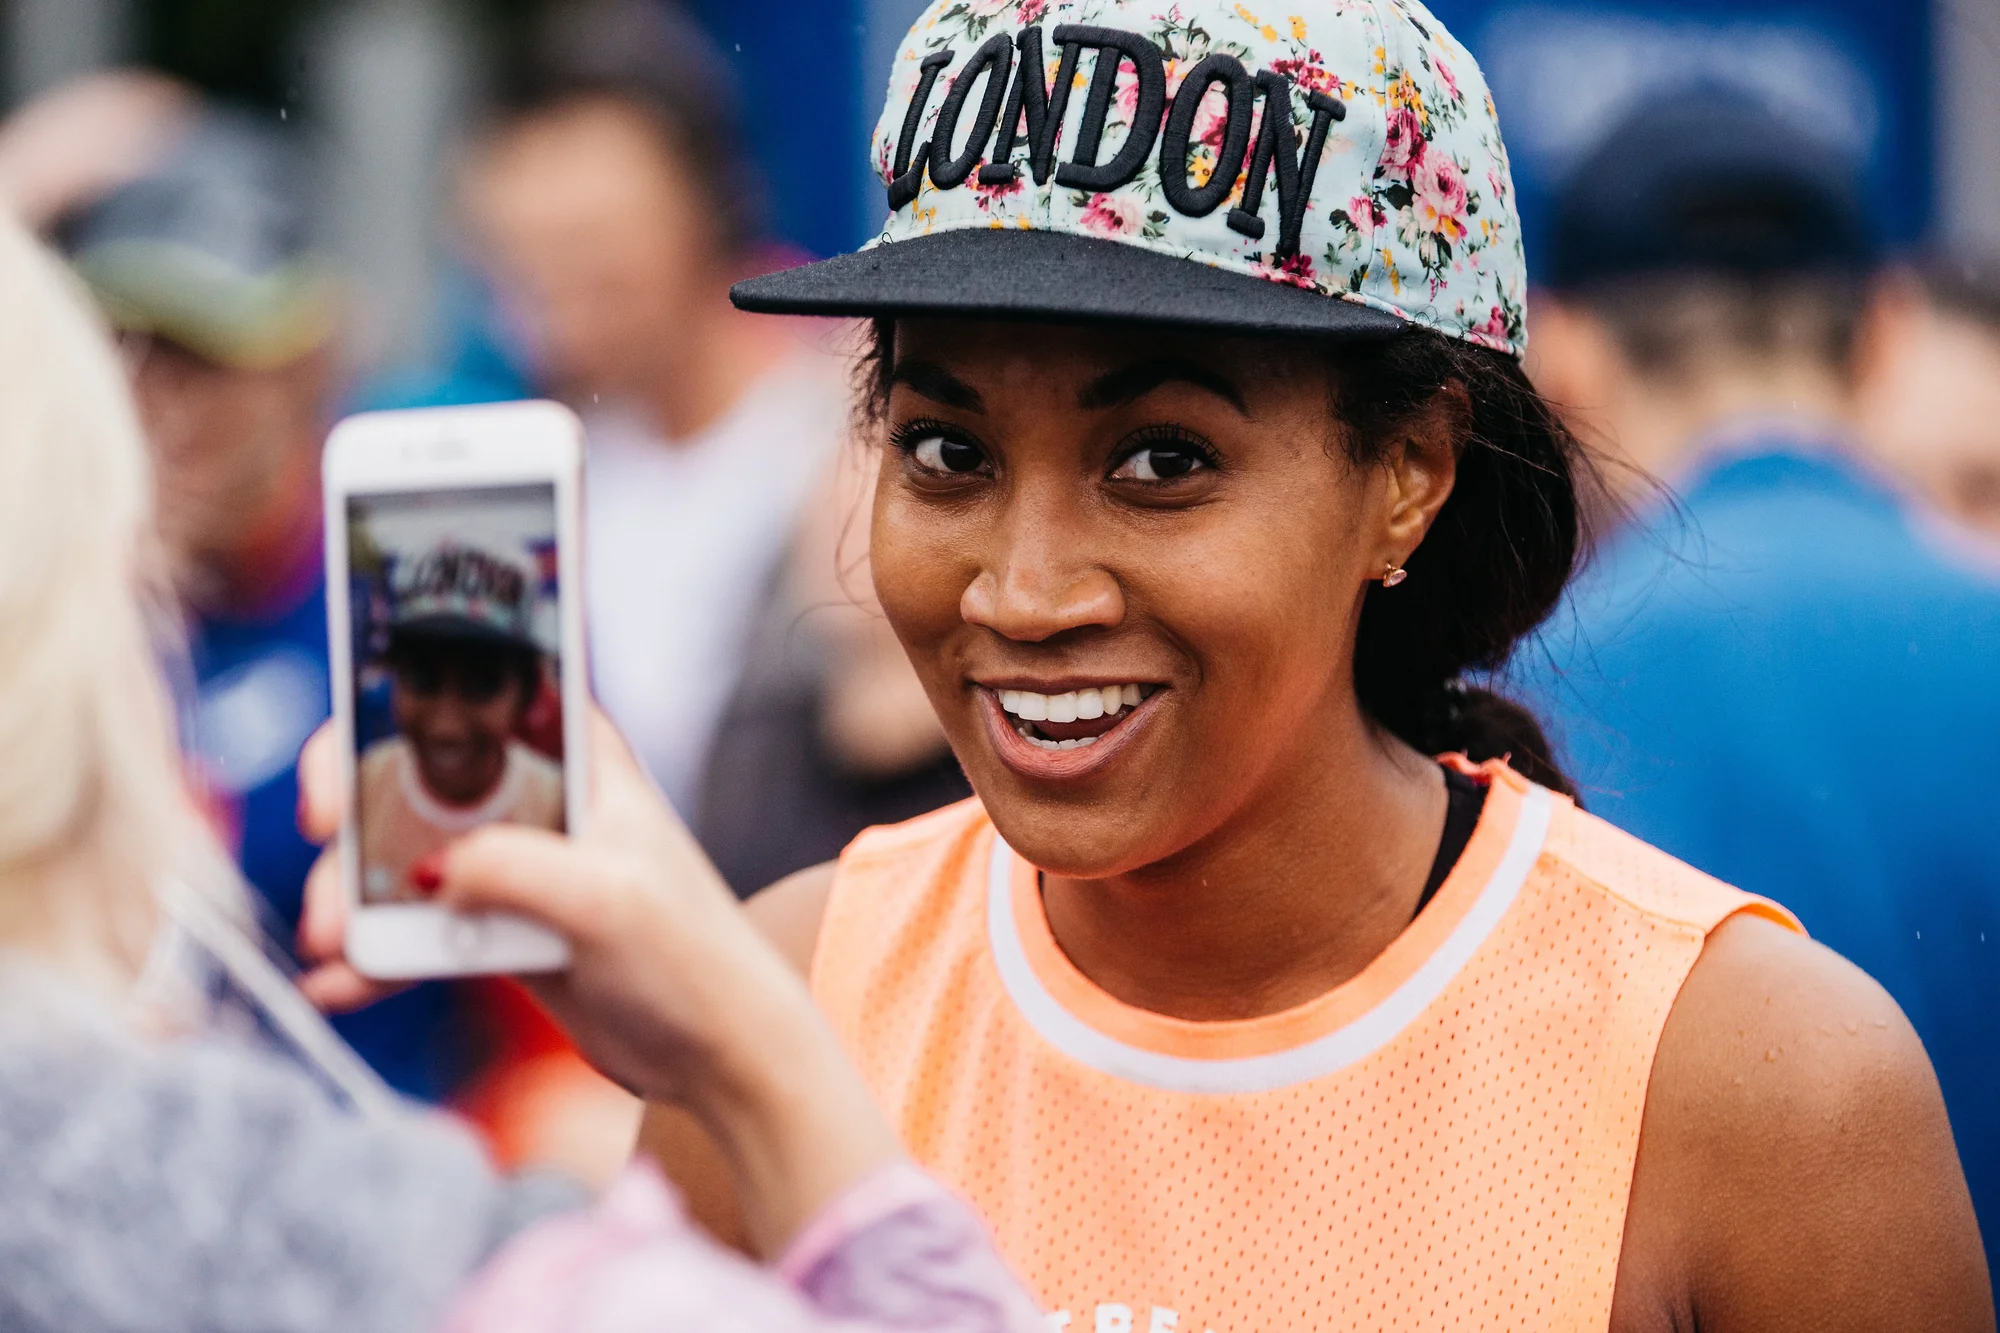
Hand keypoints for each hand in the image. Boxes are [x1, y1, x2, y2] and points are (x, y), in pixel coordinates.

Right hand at [293, 709, 897, 1253]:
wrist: (718, 1056)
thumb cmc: (690, 958)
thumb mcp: (605, 900)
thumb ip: (513, 870)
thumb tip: (425, 872)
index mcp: (577, 757)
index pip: (475, 695)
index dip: (396, 704)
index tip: (346, 754)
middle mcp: (539, 798)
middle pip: (414, 774)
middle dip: (353, 813)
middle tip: (324, 853)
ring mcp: (515, 865)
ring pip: (402, 858)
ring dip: (353, 895)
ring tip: (332, 944)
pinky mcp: (500, 931)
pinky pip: (416, 932)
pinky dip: (375, 955)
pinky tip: (339, 985)